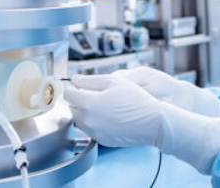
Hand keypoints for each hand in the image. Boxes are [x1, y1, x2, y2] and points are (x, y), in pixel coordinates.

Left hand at [64, 73, 219, 173]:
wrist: (152, 123)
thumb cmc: (136, 100)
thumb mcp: (113, 82)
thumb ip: (90, 80)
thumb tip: (74, 80)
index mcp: (88, 104)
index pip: (68, 94)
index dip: (70, 87)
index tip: (73, 84)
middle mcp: (88, 120)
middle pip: (71, 108)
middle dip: (77, 99)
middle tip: (89, 91)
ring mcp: (94, 132)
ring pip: (79, 119)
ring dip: (84, 110)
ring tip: (100, 102)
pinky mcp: (101, 140)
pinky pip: (90, 128)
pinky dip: (93, 121)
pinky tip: (107, 114)